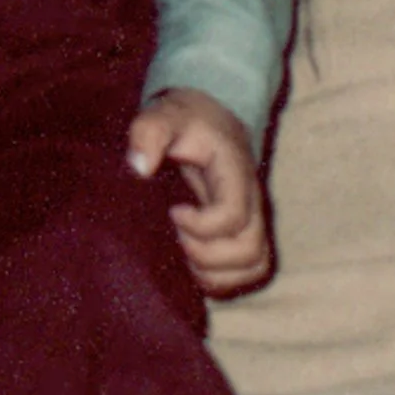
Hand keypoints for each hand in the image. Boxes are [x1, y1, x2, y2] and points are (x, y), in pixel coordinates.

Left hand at [125, 88, 269, 296]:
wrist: (209, 118)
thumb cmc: (186, 121)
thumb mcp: (164, 115)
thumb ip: (149, 133)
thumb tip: (139, 168)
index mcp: (235, 172)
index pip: (233, 215)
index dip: (200, 225)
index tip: (173, 210)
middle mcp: (251, 200)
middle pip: (250, 250)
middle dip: (205, 254)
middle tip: (178, 234)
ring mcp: (253, 219)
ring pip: (255, 266)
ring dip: (215, 272)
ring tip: (185, 250)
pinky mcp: (245, 233)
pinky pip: (250, 272)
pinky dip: (222, 279)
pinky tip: (193, 261)